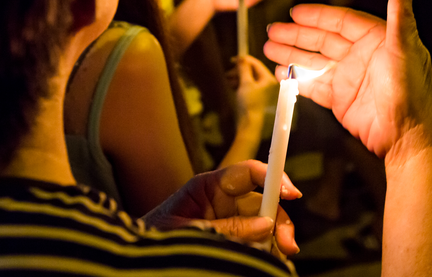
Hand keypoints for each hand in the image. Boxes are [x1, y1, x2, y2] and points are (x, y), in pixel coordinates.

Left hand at [142, 160, 301, 255]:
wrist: (140, 259)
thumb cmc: (153, 238)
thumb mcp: (187, 232)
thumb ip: (225, 227)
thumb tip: (264, 225)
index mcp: (208, 186)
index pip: (248, 172)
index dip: (272, 177)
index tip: (291, 193)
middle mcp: (223, 200)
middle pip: (263, 201)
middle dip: (278, 219)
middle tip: (288, 244)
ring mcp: (229, 219)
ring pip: (265, 222)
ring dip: (276, 237)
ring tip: (280, 255)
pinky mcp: (232, 238)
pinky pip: (257, 240)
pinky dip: (267, 248)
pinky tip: (270, 257)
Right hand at [226, 55, 278, 118]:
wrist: (249, 124)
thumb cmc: (249, 104)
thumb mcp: (245, 83)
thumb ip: (243, 69)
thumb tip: (241, 57)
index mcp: (269, 79)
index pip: (256, 64)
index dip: (244, 60)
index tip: (232, 59)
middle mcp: (268, 84)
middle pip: (253, 71)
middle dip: (239, 71)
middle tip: (228, 72)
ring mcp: (263, 91)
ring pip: (249, 79)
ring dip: (238, 77)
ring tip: (228, 80)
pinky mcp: (258, 97)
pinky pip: (249, 86)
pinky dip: (241, 84)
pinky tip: (232, 85)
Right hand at [263, 0, 431, 160]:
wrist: (408, 137)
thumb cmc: (413, 94)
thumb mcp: (405, 49)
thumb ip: (400, 14)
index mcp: (377, 40)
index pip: (342, 21)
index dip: (317, 16)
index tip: (295, 12)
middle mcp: (362, 57)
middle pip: (323, 39)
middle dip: (296, 35)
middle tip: (274, 31)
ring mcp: (350, 79)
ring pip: (315, 61)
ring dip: (292, 54)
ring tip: (269, 48)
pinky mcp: (341, 100)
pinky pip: (314, 85)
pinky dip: (297, 78)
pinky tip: (281, 72)